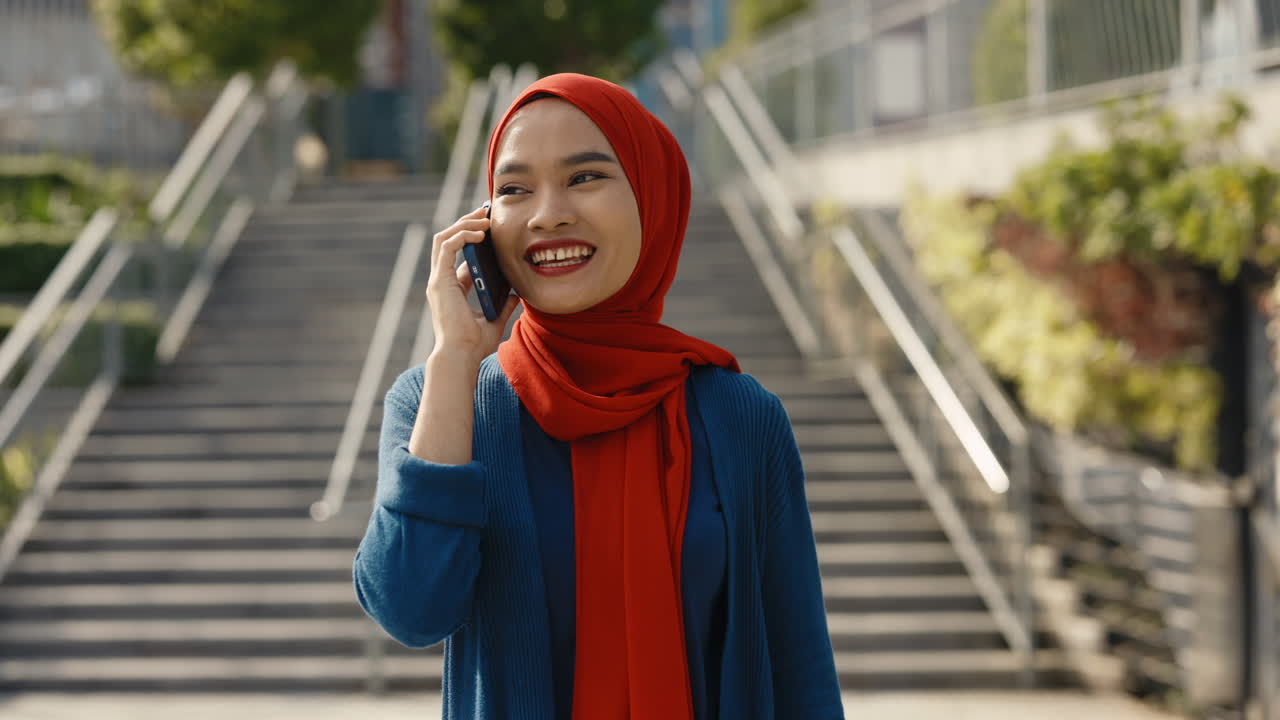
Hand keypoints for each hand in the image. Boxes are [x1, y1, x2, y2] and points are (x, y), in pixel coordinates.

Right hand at [425, 205, 519, 365]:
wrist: (462, 356)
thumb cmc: (474, 344)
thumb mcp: (494, 320)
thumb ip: (502, 305)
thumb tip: (516, 294)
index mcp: (452, 289)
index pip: (459, 256)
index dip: (473, 239)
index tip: (491, 229)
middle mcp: (442, 281)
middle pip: (448, 241)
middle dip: (466, 223)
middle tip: (486, 212)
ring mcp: (438, 280)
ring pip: (444, 238)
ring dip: (463, 224)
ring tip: (484, 217)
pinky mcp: (440, 280)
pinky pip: (447, 247)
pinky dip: (463, 235)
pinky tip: (481, 232)